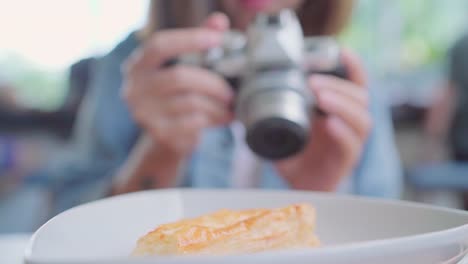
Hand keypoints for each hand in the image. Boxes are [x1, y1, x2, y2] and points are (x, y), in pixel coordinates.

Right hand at [123, 13, 233, 157]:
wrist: (169, 137)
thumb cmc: (178, 95)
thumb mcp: (186, 66)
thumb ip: (198, 43)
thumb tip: (219, 22)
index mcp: (138, 65)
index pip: (159, 45)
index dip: (188, 40)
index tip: (217, 39)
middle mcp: (134, 88)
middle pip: (179, 77)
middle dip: (212, 82)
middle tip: (231, 90)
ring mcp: (143, 112)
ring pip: (190, 102)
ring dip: (216, 104)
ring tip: (230, 105)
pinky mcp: (158, 132)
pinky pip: (193, 121)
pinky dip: (214, 118)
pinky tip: (224, 117)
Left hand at [276, 50, 370, 190]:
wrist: (294, 188)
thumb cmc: (292, 156)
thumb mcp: (281, 128)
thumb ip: (274, 110)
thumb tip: (249, 91)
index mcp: (335, 111)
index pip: (354, 85)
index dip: (353, 67)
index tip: (342, 51)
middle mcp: (346, 124)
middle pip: (361, 98)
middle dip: (339, 86)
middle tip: (314, 82)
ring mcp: (347, 144)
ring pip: (362, 120)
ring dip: (342, 104)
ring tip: (320, 97)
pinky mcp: (344, 163)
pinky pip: (351, 146)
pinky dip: (343, 132)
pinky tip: (329, 123)